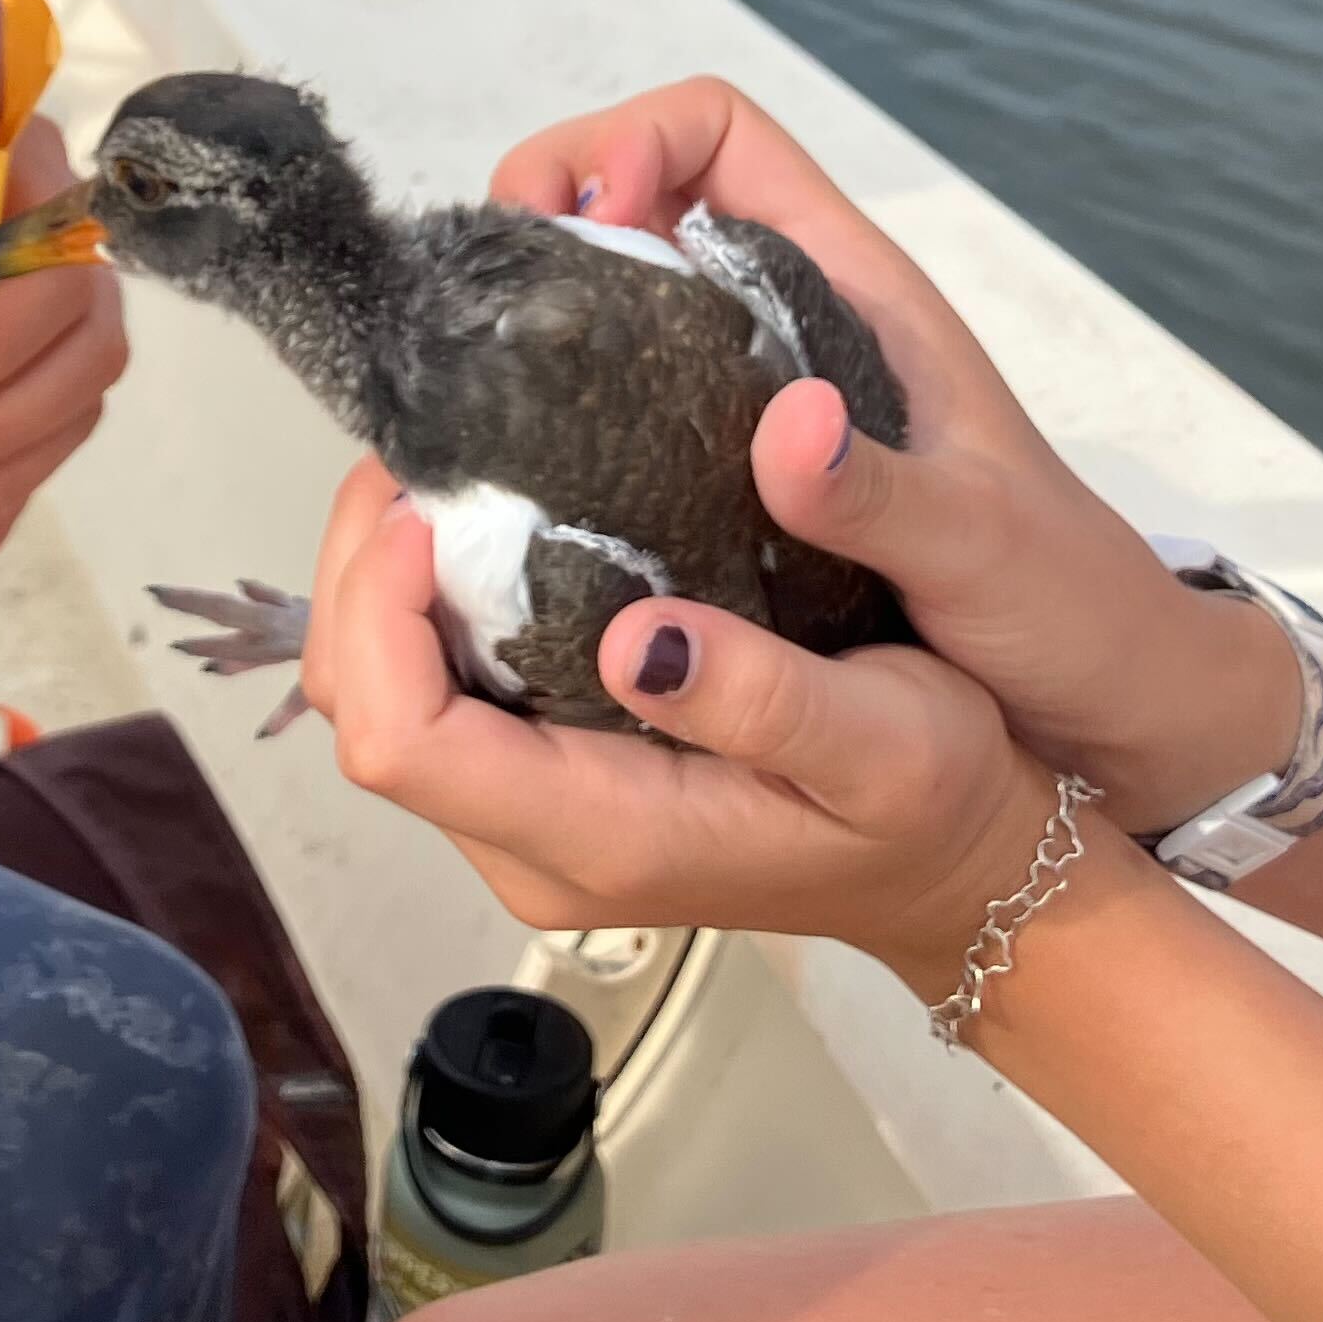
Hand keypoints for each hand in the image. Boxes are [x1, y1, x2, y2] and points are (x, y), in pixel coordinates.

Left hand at [302, 460, 1069, 982]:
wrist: (963, 864)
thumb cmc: (938, 801)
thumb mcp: (890, 740)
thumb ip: (762, 699)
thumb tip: (632, 641)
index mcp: (599, 837)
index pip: (399, 741)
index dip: (380, 611)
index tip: (434, 504)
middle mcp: (534, 848)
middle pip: (362, 711)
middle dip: (359, 577)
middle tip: (421, 457)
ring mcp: (532, 822)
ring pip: (385, 699)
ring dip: (383, 583)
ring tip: (443, 472)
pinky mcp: (548, 785)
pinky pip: (437, 694)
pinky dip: (426, 605)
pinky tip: (481, 524)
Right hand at [492, 80, 1297, 833]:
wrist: (1119, 708)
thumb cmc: (1069, 606)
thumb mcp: (977, 543)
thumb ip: (879, 491)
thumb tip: (786, 423)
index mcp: (854, 291)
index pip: (719, 131)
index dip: (630, 140)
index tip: (581, 222)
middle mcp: (796, 323)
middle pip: (640, 194)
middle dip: (550, 214)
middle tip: (495, 308)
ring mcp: (763, 401)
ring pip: (623, 300)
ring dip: (546, 313)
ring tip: (487, 389)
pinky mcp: (741, 482)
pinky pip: (629, 404)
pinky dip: (567, 412)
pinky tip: (530, 486)